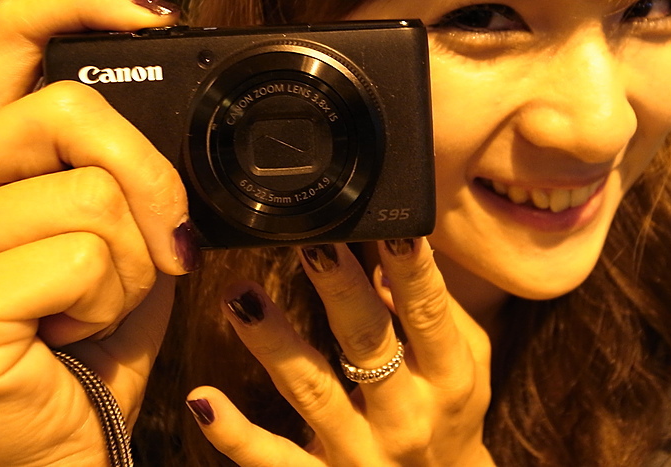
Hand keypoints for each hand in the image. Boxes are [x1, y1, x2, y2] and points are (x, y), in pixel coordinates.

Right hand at [0, 0, 196, 466]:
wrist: (68, 441)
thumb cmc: (93, 342)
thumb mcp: (122, 238)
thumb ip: (126, 171)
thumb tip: (188, 112)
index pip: (6, 43)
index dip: (77, 5)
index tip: (153, 14)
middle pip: (66, 110)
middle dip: (151, 178)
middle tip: (168, 243)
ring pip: (92, 194)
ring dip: (132, 264)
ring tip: (93, 309)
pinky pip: (83, 257)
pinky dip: (110, 305)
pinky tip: (70, 340)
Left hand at [187, 237, 495, 465]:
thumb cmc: (452, 418)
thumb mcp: (468, 365)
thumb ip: (435, 312)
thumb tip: (386, 257)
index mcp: (449, 378)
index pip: (428, 314)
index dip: (411, 270)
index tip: (391, 227)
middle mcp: (408, 417)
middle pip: (370, 344)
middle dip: (340, 290)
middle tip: (312, 243)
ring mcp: (360, 453)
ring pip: (312, 393)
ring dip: (275, 342)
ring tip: (241, 297)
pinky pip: (273, 461)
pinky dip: (235, 435)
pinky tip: (202, 400)